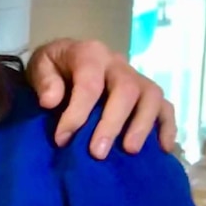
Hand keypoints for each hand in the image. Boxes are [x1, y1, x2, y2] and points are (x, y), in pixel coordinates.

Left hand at [27, 38, 175, 159]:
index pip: (89, 84)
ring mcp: (136, 76)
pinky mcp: (148, 92)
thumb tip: (51, 102)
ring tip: (130, 151)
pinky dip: (166, 126)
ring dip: (142, 125)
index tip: (62, 139)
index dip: (76, 114)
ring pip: (150, 96)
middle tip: (97, 152)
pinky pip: (165, 106)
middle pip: (126, 89)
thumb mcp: (39, 66)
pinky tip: (162, 148)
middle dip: (112, 123)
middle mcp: (117, 63)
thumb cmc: (53, 66)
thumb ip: (44, 81)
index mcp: (89, 53)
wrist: (66, 59)